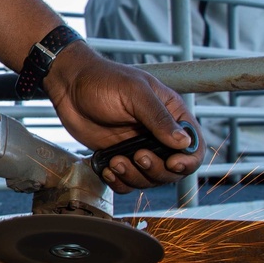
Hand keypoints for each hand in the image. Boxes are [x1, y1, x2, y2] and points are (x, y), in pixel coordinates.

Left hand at [44, 42, 203, 192]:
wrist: (69, 86)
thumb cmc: (103, 80)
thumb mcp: (134, 93)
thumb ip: (159, 118)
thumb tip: (184, 143)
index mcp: (171, 114)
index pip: (194, 146)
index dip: (188, 161)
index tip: (172, 163)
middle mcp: (158, 134)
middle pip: (172, 170)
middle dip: (155, 170)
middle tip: (136, 156)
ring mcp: (138, 147)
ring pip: (149, 179)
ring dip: (134, 177)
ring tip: (115, 161)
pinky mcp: (118, 156)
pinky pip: (127, 181)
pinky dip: (119, 182)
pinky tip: (107, 169)